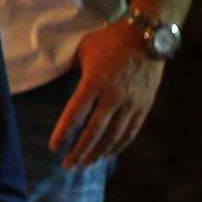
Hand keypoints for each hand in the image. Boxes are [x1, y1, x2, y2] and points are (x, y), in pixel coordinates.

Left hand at [49, 19, 165, 164]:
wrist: (147, 35)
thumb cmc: (110, 40)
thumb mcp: (84, 51)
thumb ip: (76, 73)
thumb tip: (68, 89)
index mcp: (94, 82)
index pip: (75, 114)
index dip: (64, 133)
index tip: (54, 148)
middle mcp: (113, 96)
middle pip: (94, 131)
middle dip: (79, 150)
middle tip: (68, 165)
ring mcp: (131, 102)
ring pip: (113, 135)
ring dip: (98, 152)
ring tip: (86, 163)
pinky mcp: (144, 105)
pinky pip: (131, 130)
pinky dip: (119, 145)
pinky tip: (109, 153)